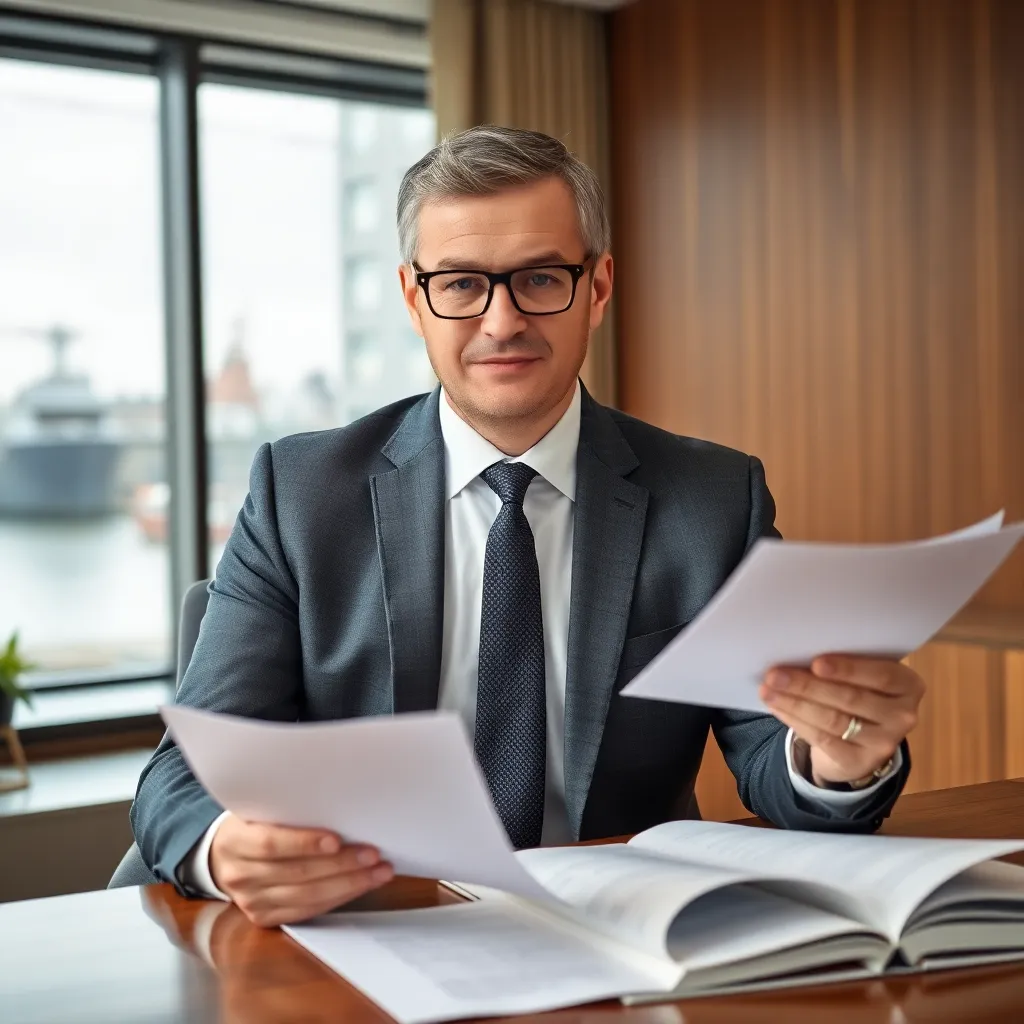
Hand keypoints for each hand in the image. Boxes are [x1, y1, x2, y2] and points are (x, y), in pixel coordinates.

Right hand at [209, 814, 393, 926]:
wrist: (221, 855)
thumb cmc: (251, 823)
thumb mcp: (257, 808)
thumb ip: (286, 809)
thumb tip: (338, 803)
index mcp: (235, 841)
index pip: (270, 844)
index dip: (304, 843)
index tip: (337, 839)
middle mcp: (240, 875)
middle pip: (296, 873)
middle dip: (341, 865)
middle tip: (374, 854)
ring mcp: (251, 901)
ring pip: (307, 896)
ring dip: (349, 884)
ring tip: (379, 871)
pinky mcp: (265, 918)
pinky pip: (307, 911)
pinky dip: (338, 898)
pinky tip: (360, 886)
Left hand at [759, 655, 924, 785]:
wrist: (861, 741)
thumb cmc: (858, 692)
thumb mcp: (863, 677)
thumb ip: (845, 666)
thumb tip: (799, 653)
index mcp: (908, 685)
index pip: (882, 675)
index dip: (848, 669)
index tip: (816, 663)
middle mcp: (903, 716)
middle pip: (850, 698)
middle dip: (807, 685)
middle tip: (775, 674)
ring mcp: (884, 743)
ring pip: (832, 719)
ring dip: (795, 703)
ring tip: (768, 690)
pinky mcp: (859, 762)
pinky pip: (822, 739)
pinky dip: (795, 721)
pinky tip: (777, 707)